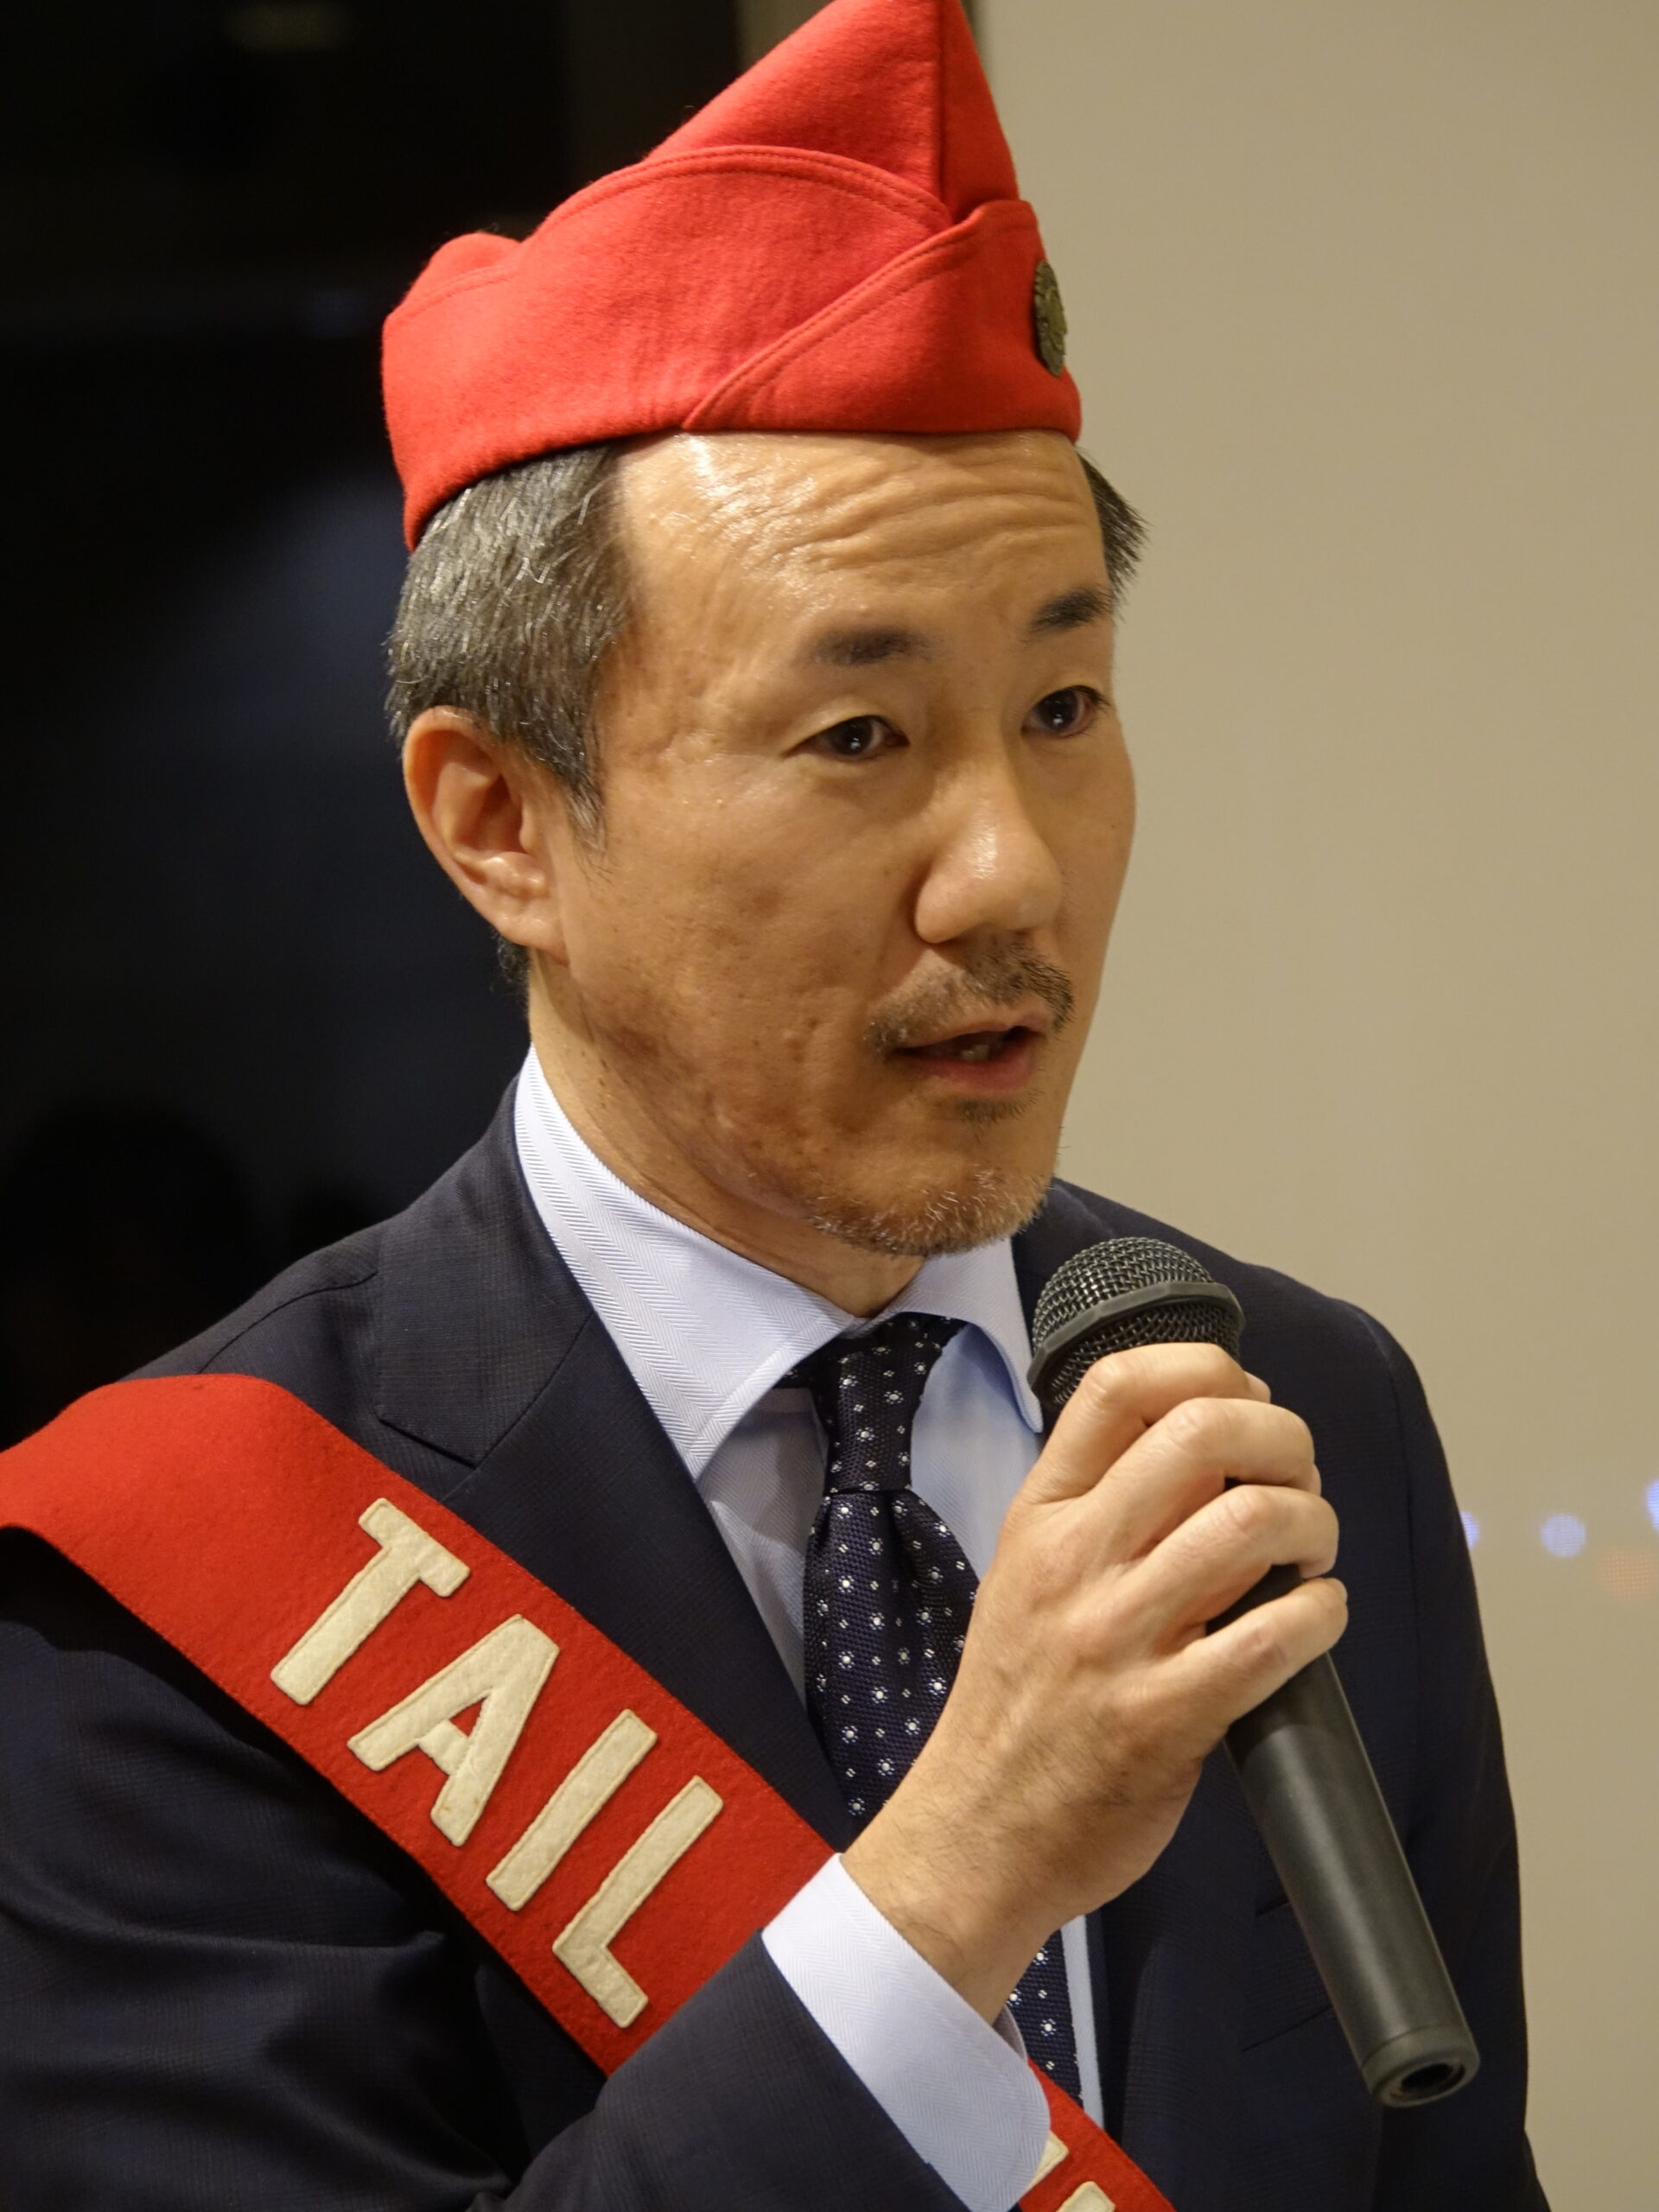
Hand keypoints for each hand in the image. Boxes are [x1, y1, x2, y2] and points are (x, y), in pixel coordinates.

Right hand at [841, 1343, 1344, 2020]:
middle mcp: (1074, 1563)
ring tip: (1312, 1553)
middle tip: (1301, 1478)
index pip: (1117, 1386)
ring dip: (1314, 1526)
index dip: (1206, 1366)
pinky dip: (1321, 1615)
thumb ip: (1103, 1507)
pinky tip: (1316, 1618)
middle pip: (1200, 1432)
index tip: (1247, 1395)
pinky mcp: (1163, 1720)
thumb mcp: (1029, 1575)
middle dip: (1284, 1438)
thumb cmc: (1017, 1701)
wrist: (975, 1834)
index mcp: (1041, 1517)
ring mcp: (1116, 1640)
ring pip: (1250, 1524)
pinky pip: (1273, 1640)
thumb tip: (1216, 1438)